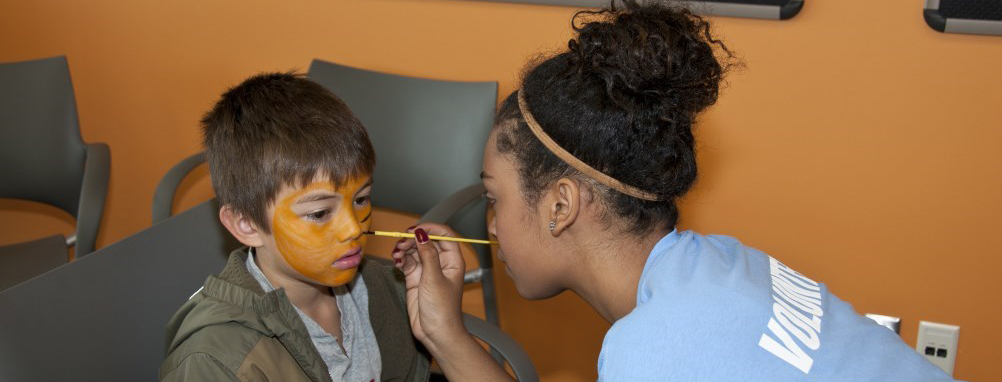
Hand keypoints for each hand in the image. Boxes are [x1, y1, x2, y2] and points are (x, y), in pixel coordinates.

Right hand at [392, 223, 466, 348]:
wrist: (435, 332)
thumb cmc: (442, 309)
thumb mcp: (434, 278)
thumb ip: (427, 254)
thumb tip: (421, 234)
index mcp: (453, 261)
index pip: (444, 235)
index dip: (431, 229)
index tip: (416, 228)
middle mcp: (440, 263)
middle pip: (426, 241)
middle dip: (412, 239)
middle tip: (400, 242)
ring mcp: (427, 270)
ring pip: (414, 251)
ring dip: (404, 249)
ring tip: (396, 253)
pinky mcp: (415, 278)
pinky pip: (407, 262)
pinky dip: (401, 259)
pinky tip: (396, 261)